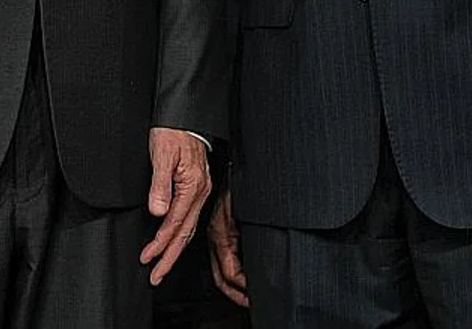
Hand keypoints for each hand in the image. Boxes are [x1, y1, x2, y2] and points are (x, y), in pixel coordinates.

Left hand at [140, 127, 210, 285]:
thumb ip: (160, 185)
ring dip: (174, 249)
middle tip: (156, 276)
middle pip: (185, 233)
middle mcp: (200, 192)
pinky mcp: (196, 188)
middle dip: (169, 257)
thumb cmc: (173, 131)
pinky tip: (171, 241)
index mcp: (193, 186)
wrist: (185, 115)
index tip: (147, 258)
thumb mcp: (162, 155)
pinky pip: (189, 218)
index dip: (160, 243)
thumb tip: (157, 211)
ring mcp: (200, 191)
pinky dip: (179, 234)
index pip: (175, 223)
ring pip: (188, 228)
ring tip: (161, 265)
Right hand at [207, 187, 248, 307]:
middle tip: (250, 304)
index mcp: (220, 236)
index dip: (243, 288)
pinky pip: (225, 258)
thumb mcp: (246, 211)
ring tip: (248, 296)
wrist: (228, 167)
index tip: (256, 295)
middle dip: (235, 295)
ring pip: (221, 270)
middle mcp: (215, 238)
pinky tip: (246, 274)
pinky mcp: (221, 231)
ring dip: (234, 286)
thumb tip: (252, 265)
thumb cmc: (237, 183)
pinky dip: (234, 272)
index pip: (230, 273)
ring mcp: (217, 235)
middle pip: (221, 278)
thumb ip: (249, 238)